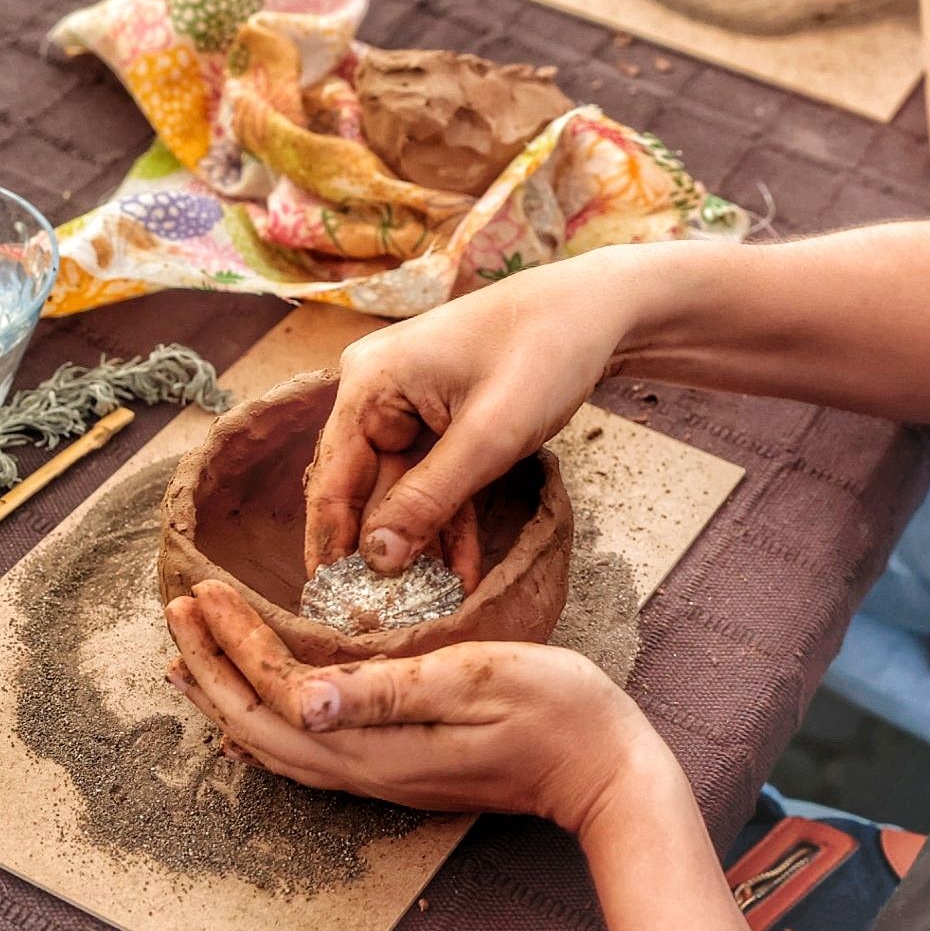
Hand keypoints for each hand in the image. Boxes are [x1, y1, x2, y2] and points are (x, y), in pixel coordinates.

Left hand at [164, 579, 670, 830]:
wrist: (604, 767)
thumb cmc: (557, 710)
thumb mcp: (479, 680)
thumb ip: (388, 691)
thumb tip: (302, 698)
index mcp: (381, 743)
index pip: (280, 692)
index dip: (234, 642)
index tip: (203, 590)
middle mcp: (369, 770)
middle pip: (261, 727)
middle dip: (212, 667)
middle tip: (176, 613)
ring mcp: (384, 777)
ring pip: (279, 744)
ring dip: (231, 696)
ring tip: (191, 660)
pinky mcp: (399, 771)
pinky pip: (309, 751)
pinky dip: (269, 720)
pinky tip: (263, 707)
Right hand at [304, 254, 646, 579]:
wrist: (598, 311)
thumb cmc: (543, 353)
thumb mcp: (488, 436)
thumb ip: (428, 500)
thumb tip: (374, 560)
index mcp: (369, 384)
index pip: (332, 480)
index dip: (331, 545)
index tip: (332, 604)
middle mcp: (377, 392)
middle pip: (363, 489)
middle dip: (379, 553)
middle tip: (381, 619)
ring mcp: (411, 406)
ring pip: (404, 493)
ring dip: (420, 547)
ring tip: (427, 607)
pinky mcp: (445, 420)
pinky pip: (437, 481)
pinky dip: (450, 522)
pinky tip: (461, 574)